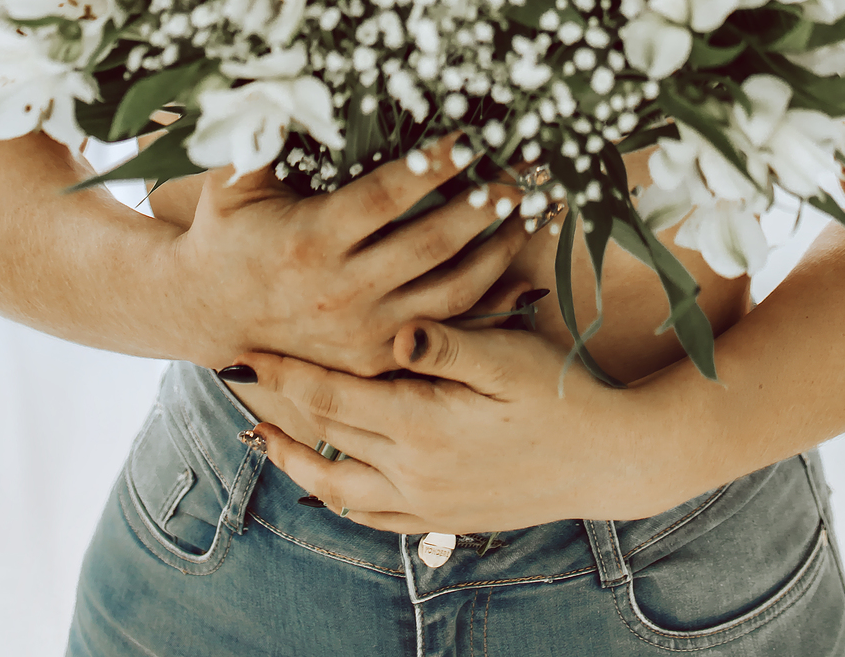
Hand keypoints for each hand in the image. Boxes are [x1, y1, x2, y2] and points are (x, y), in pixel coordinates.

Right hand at [171, 136, 534, 374]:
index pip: (386, 198)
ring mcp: (363, 331)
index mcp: (310, 241)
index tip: (470, 138)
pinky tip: (516, 267)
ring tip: (529, 210)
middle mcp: (341, 292)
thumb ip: (260, 133)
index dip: (433, 167)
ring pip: (449, 292)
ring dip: (497, 250)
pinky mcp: (375, 357)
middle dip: (483, 206)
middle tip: (522, 171)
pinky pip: (445, 329)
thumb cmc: (228, 230)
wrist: (210, 312)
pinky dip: (487, 299)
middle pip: (430, 245)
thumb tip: (285, 79)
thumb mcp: (233, 179)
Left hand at [239, 315, 628, 531]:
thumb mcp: (509, 356)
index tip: (244, 347)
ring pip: (338, 487)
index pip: (332, 395)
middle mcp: (415, 472)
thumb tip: (395, 327)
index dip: (283, 371)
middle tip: (232, 377)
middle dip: (275, 404)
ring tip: (262, 434)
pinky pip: (374, 517)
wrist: (612, 460)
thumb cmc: (563, 394)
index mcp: (423, 425)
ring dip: (295, 459)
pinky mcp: (447, 517)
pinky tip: (328, 483)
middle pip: (324, 436)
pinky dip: (340, 499)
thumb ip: (448, 343)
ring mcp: (429, 502)